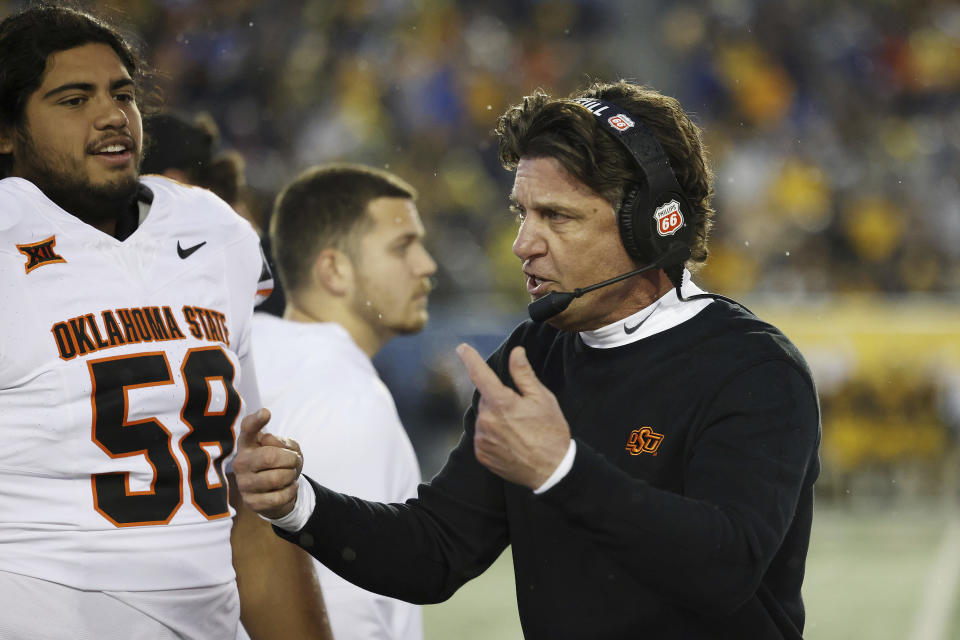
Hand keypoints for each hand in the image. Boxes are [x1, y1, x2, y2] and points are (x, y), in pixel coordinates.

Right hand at [233, 408, 303, 518]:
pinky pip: (279, 496)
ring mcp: (243, 483)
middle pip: (270, 457)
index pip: (248, 429)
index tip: (266, 413)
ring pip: (277, 478)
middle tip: (295, 461)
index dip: (256, 421)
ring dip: (292, 476)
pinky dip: (291, 491)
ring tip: (291, 475)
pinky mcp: (251, 502)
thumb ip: (282, 442)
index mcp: (247, 444)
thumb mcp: (287, 449)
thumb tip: (268, 440)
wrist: (279, 492)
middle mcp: (240, 462)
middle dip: (291, 459)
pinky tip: (288, 488)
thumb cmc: (281, 464)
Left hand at [456, 343, 570, 489]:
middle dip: (499, 399)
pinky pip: (483, 437)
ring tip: (519, 431)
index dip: (470, 358)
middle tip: (522, 411)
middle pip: (486, 399)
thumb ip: (523, 374)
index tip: (462, 348)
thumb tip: (516, 352)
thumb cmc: (550, 432)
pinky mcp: (482, 454)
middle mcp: (487, 420)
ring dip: (496, 419)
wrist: (552, 470)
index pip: (480, 374)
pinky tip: (511, 442)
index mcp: (501, 403)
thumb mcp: (542, 398)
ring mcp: (482, 439)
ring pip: (484, 418)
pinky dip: (493, 435)